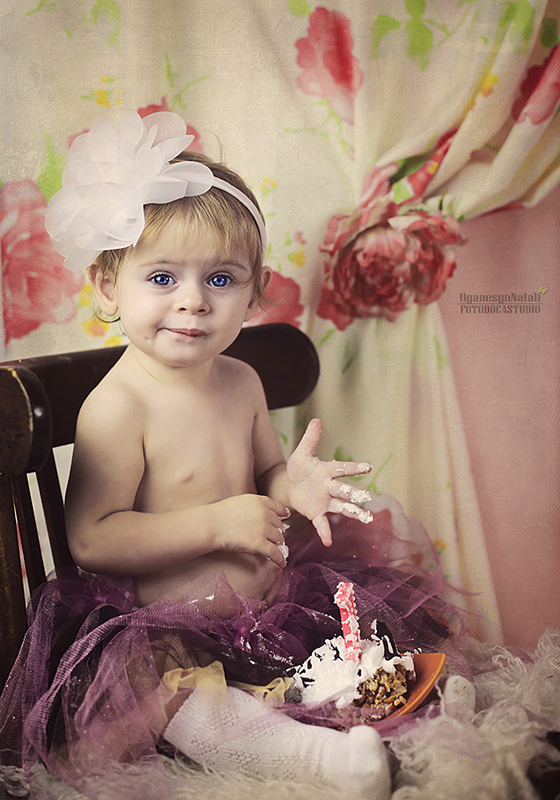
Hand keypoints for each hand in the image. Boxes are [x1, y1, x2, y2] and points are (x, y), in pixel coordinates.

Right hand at [212, 494, 289, 566]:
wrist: (212, 524)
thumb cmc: (220, 514)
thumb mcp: (240, 502)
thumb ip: (253, 506)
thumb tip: (261, 515)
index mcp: (259, 501)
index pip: (276, 507)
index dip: (282, 512)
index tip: (286, 516)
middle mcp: (264, 514)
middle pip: (278, 524)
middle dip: (279, 531)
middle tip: (278, 537)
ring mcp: (263, 529)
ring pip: (278, 538)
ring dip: (279, 544)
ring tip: (280, 549)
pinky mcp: (259, 544)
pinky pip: (274, 553)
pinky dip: (280, 559)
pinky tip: (282, 564)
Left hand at [287, 419, 372, 545]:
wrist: (289, 485)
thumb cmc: (299, 468)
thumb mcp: (301, 453)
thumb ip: (310, 438)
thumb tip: (317, 420)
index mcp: (327, 471)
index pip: (342, 468)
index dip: (354, 468)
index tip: (368, 466)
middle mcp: (330, 487)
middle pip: (345, 490)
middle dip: (355, 494)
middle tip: (367, 498)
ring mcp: (326, 501)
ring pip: (342, 507)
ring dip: (354, 513)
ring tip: (367, 519)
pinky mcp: (317, 513)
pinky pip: (323, 523)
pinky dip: (326, 532)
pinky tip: (328, 542)